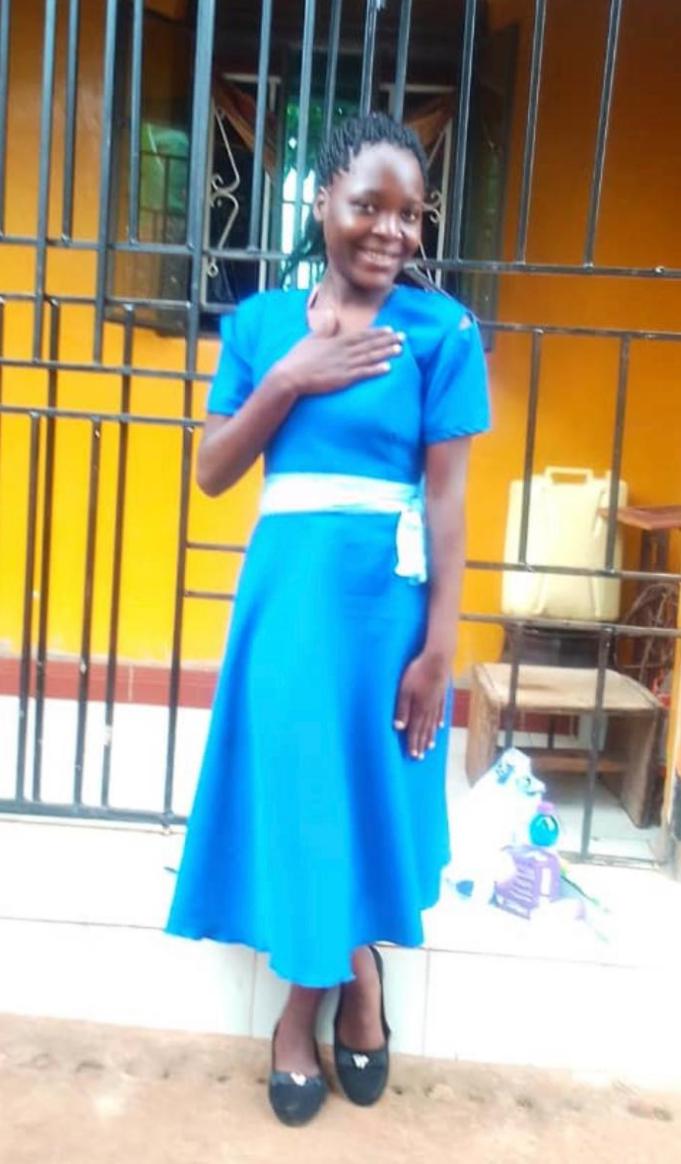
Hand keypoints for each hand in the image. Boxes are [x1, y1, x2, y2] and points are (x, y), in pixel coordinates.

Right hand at [273, 306, 403, 396]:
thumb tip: (330, 314)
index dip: (377, 332)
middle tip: (404, 338)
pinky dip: (376, 370)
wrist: (290, 376)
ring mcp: (344, 365)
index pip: (361, 334)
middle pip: (370, 344)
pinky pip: (363, 374)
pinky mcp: (342, 379)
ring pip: (370, 357)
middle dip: (388, 341)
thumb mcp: (310, 339)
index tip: (390, 329)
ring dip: (386, 353)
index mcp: (336, 341)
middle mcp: (343, 351)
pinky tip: (388, 368)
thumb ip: (323, 327)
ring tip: (400, 350)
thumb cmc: (298, 359)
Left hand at [394, 653, 448, 759]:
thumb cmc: (418, 673)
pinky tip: (440, 726)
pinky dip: (439, 720)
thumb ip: (402, 709)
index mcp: (419, 709)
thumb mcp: (404, 690)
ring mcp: (437, 702)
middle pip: (425, 730)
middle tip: (420, 757)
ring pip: (433, 723)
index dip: (413, 743)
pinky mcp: (442, 694)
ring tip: (430, 747)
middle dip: (421, 744)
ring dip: (431, 736)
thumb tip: (398, 728)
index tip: (413, 756)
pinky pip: (440, 712)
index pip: (415, 730)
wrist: (438, 659)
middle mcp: (429, 709)